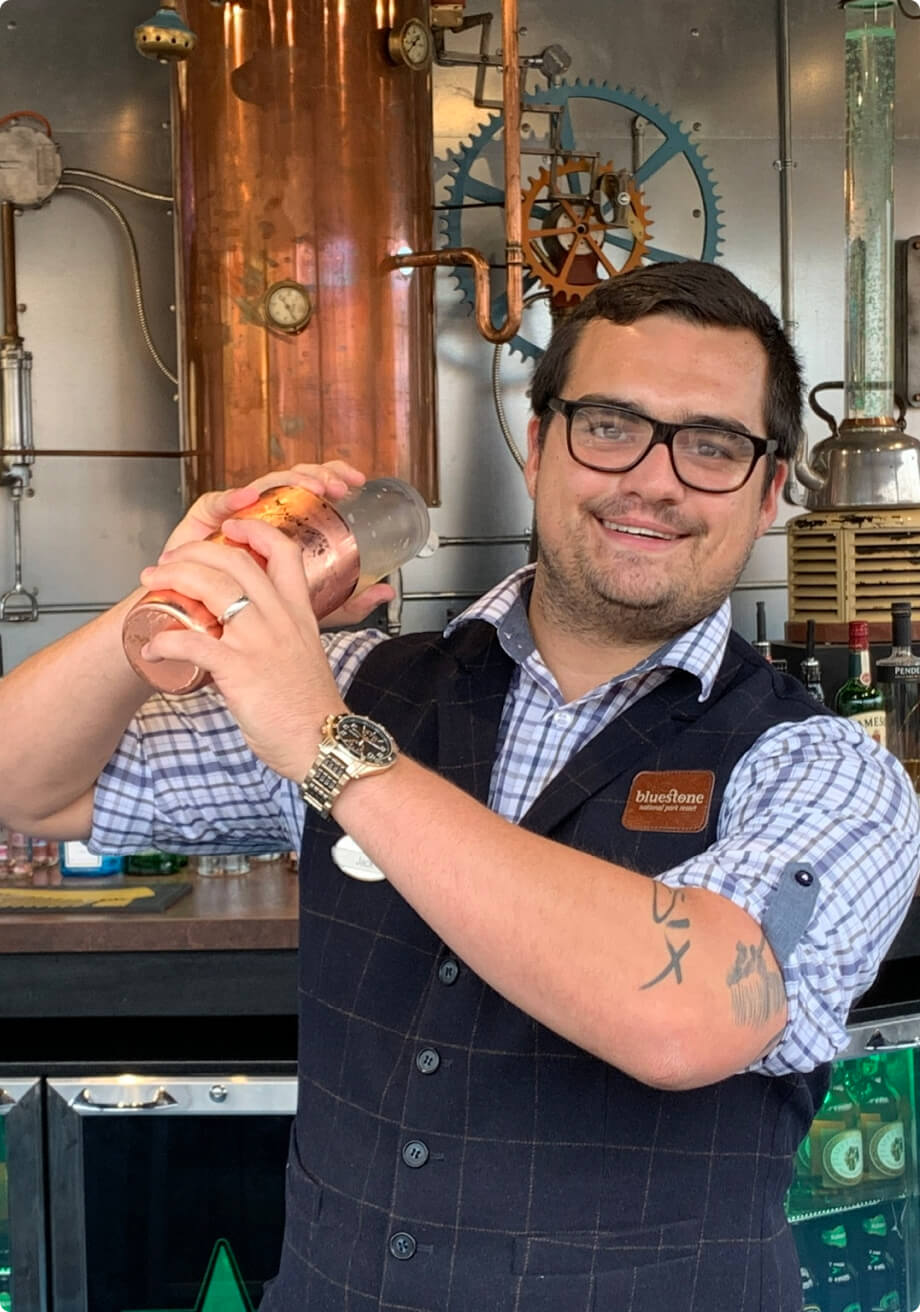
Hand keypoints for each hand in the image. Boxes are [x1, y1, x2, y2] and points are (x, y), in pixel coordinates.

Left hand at [138, 518, 346, 780]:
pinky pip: (192, 642)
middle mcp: (280, 620)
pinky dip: (164, 640)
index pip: (284, 552)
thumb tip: (256, 633)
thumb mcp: (307, 656)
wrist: (324, 744)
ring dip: (172, 581)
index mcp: (299, 614)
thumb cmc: (313, 709)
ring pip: (211, 588)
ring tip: (151, 586)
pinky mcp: (239, 670)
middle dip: (194, 552)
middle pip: (236, 561)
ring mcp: (259, 642)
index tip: (231, 528)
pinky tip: (152, 647)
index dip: (254, 530)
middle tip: (170, 561)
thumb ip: (285, 636)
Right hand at [157, 460, 394, 628]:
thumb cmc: (251, 618)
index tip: (357, 483)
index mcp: (284, 528)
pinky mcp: (199, 524)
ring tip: (306, 488)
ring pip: (258, 486)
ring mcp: (230, 517)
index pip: (310, 490)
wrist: (198, 633)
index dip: (332, 477)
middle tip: (336, 485)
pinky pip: (213, 504)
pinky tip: (247, 501)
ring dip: (284, 482)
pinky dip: (229, 499)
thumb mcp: (311, 610)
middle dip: (315, 474)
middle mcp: (259, 516)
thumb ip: (346, 603)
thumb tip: (386, 590)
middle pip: (288, 481)